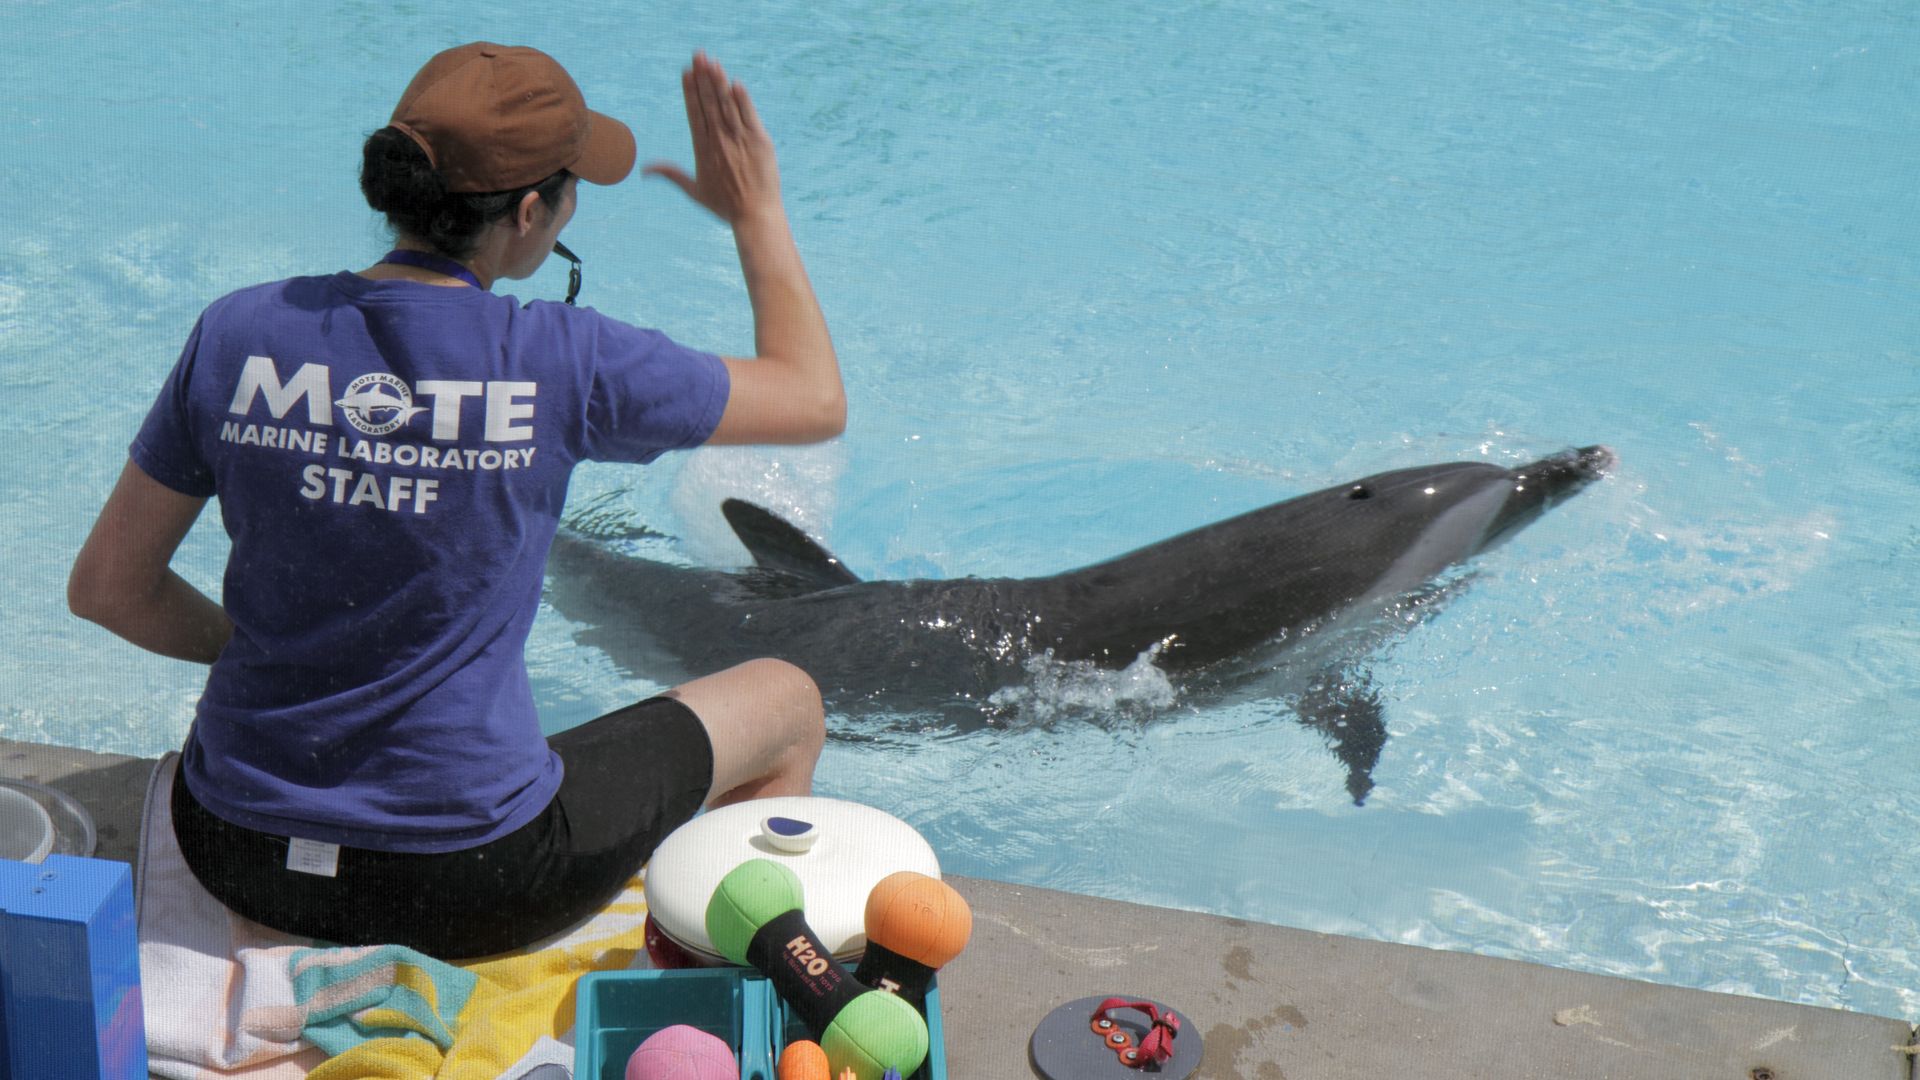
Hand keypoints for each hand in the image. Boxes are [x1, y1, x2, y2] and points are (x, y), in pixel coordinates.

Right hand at [644, 52, 781, 224]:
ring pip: (727, 104)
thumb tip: (644, 171)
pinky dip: (742, 99)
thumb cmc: (725, 206)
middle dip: (703, 77)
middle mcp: (719, 141)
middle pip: (709, 103)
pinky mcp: (760, 141)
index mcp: (702, 149)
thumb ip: (670, 175)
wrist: (755, 216)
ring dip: (719, 81)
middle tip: (698, 54)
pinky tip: (735, 82)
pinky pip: (749, 115)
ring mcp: (739, 139)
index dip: (690, 91)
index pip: (694, 113)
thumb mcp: (693, 191)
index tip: (686, 72)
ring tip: (712, 61)